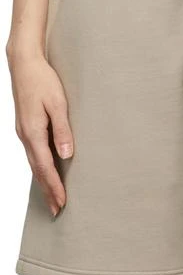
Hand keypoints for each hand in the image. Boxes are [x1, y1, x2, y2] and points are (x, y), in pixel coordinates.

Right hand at [7, 48, 72, 216]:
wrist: (24, 63)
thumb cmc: (43, 80)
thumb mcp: (58, 103)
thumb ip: (63, 130)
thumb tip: (66, 155)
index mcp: (33, 132)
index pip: (46, 166)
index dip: (54, 186)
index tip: (62, 202)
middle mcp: (25, 136)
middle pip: (37, 171)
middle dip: (48, 192)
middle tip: (56, 211)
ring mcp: (23, 132)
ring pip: (34, 164)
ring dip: (43, 183)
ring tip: (52, 199)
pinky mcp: (25, 128)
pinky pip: (32, 155)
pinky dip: (39, 169)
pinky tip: (44, 175)